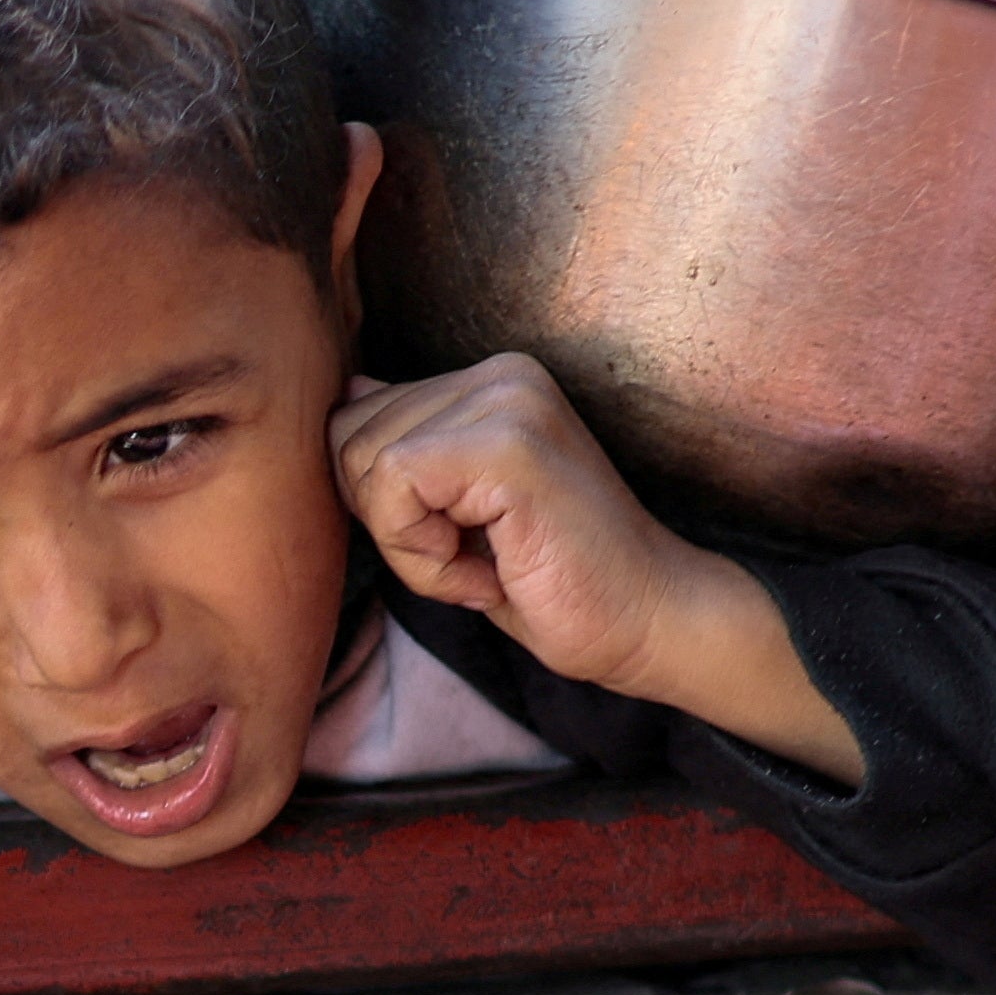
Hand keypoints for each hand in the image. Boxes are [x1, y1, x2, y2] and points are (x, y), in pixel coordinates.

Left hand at [332, 354, 858, 784]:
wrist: (650, 621)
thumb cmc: (558, 581)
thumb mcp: (463, 507)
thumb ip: (414, 445)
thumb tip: (345, 397)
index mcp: (492, 379)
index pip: (355, 420)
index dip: (385, 509)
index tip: (465, 544)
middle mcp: (500, 373)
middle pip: (348, 440)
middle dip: (391, 526)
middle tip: (477, 560)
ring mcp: (507, 400)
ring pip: (366, 467)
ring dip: (412, 548)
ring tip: (488, 564)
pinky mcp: (507, 444)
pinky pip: (392, 489)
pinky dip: (422, 557)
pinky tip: (486, 574)